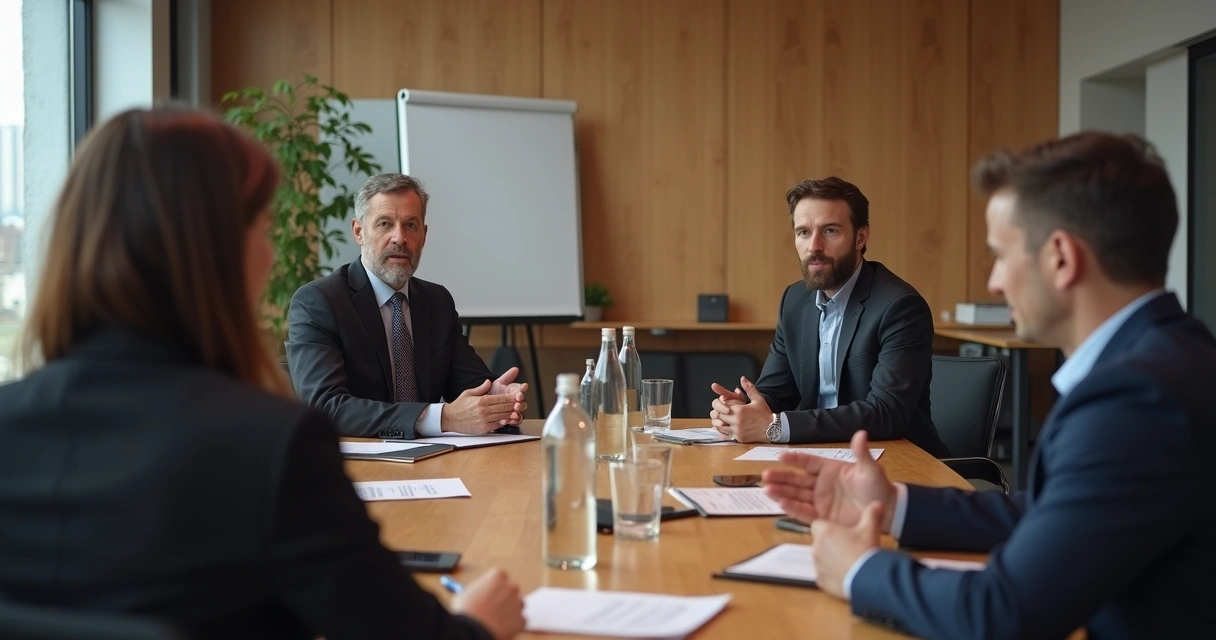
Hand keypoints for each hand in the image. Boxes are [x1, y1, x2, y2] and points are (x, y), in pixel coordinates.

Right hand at [442, 380, 524, 433]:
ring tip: (518, 411)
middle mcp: (484, 410)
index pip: (501, 398)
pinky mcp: (483, 428)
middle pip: (504, 407)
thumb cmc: (459, 406)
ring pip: (503, 416)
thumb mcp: (469, 393)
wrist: (450, 419)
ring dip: (512, 414)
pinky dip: (504, 422)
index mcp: (482, 400)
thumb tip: (489, 382)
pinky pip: (497, 425)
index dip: (512, 397)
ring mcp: (484, 420)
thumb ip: (481, 388)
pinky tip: (509, 419)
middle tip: (522, 403)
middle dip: (514, 405)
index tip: (518, 396)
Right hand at [450, 568, 524, 639]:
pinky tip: (499, 627)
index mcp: (498, 576)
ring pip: (516, 605)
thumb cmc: (467, 612)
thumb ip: (477, 590)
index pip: (500, 577)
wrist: (472, 631)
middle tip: (492, 607)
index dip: (493, 587)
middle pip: (510, 590)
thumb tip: (478, 593)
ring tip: (494, 619)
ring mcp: (518, 603)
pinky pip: (518, 621)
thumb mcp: (466, 593)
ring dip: (509, 611)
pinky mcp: (521, 620)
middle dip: (503, 598)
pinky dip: (511, 625)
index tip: (489, 594)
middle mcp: (511, 587)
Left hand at [490, 367, 528, 425]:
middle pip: (522, 402)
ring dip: (518, 412)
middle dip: (520, 402)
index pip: (521, 389)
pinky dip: (513, 421)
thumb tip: (516, 369)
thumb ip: (507, 376)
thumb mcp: (499, 383)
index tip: (524, 386)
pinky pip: (515, 421)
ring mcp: (514, 411)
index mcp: (515, 392)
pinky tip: (510, 420)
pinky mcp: (511, 419)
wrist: (484, 405)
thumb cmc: (493, 393)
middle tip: (518, 401)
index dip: (523, 388)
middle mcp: (516, 402)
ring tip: (515, 412)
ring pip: (520, 412)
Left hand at [709, 377, 771, 442]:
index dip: (719, 405)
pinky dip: (724, 431)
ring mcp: (737, 430)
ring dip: (720, 423)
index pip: (721, 406)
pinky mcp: (739, 438)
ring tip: (724, 420)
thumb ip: (749, 388)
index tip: (722, 405)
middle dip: (719, 413)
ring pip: (720, 426)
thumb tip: (742, 378)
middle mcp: (737, 421)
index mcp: (739, 410)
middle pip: (719, 416)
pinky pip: (726, 435)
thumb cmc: (765, 413)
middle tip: (722, 412)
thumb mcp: (758, 399)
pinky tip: (728, 427)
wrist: (773, 428)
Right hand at [762, 430, 896, 531]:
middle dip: (781, 477)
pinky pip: (804, 512)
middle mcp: (822, 484)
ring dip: (781, 492)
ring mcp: (821, 501)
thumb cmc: (878, 487)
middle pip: (797, 479)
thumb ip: (861, 453)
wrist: (886, 511)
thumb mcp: (870, 469)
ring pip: (796, 495)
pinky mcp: (823, 516)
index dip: (795, 459)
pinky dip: (792, 508)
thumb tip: (861, 433)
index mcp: (830, 470)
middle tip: (765, 475)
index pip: (808, 462)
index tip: (780, 457)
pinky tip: (780, 503)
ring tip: (766, 489)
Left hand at [810, 501, 883, 599]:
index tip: (841, 532)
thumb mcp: (870, 529)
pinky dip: (832, 575)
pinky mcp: (820, 582)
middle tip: (849, 547)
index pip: (818, 524)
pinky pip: (824, 576)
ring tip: (849, 563)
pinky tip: (847, 575)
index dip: (829, 528)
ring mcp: (817, 566)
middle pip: (819, 542)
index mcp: (824, 532)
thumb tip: (878, 503)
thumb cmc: (865, 551)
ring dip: (831, 560)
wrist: (868, 579)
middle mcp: (816, 548)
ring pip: (821, 559)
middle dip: (830, 544)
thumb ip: (872, 514)